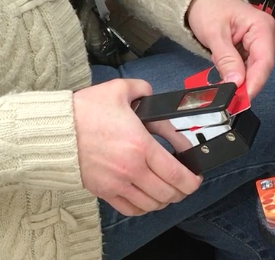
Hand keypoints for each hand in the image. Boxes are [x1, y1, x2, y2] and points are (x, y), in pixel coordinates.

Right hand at [73, 79, 201, 215]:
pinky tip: (147, 198)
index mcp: (140, 146)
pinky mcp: (103, 191)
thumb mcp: (119, 90)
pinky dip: (144, 207)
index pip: (176, 174)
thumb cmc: (84, 111)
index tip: (196, 177)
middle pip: (167, 193)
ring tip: (168, 190)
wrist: (53, 131)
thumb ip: (143, 90)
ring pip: (151, 204)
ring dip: (165, 200)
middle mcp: (131, 170)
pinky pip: (130, 209)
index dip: (192, 180)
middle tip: (186, 183)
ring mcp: (117, 183)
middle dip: (183, 191)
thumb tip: (154, 96)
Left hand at [187, 0, 274, 97]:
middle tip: (229, 98)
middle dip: (245, 84)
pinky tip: (226, 75)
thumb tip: (236, 82)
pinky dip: (236, 74)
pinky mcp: (252, 49)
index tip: (242, 99)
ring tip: (223, 83)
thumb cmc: (209, 9)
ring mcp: (261, 43)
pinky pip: (247, 68)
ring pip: (253, 71)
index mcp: (262, 26)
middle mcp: (267, 35)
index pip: (264, 62)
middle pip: (260, 68)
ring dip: (239, 80)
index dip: (254, 83)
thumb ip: (226, 59)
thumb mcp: (214, 34)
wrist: (202, 0)